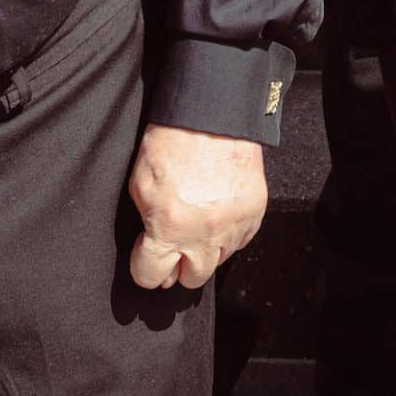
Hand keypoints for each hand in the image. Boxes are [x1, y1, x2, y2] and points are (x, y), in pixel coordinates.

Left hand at [126, 123, 267, 290]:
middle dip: (179, 266)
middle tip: (175, 245)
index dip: (144, 267)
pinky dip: (229, 234)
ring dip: (206, 250)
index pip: (150, 276)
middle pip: (190, 279)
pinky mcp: (254, 212)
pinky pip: (241, 241)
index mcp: (169, 228)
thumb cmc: (174, 142)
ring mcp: (232, 225)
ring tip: (199, 225)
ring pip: (218, 262)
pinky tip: (219, 215)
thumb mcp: (140, 185)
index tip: (147, 257)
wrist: (214, 115)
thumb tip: (152, 248)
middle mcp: (203, 234)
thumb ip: (147, 224)